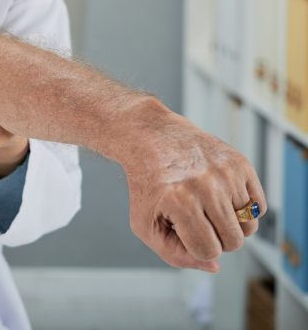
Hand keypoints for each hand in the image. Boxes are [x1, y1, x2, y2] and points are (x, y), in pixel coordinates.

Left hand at [120, 101, 265, 272]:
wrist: (152, 140)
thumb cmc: (149, 186)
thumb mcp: (145, 225)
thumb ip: (175, 255)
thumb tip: (215, 265)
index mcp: (179, 202)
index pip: (209, 250)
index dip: (196, 248)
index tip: (183, 231)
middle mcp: (205, 185)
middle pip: (234, 241)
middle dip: (216, 238)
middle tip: (196, 220)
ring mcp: (225, 173)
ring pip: (249, 226)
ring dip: (230, 224)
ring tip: (208, 207)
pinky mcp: (239, 163)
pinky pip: (259, 206)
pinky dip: (244, 209)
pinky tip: (222, 196)